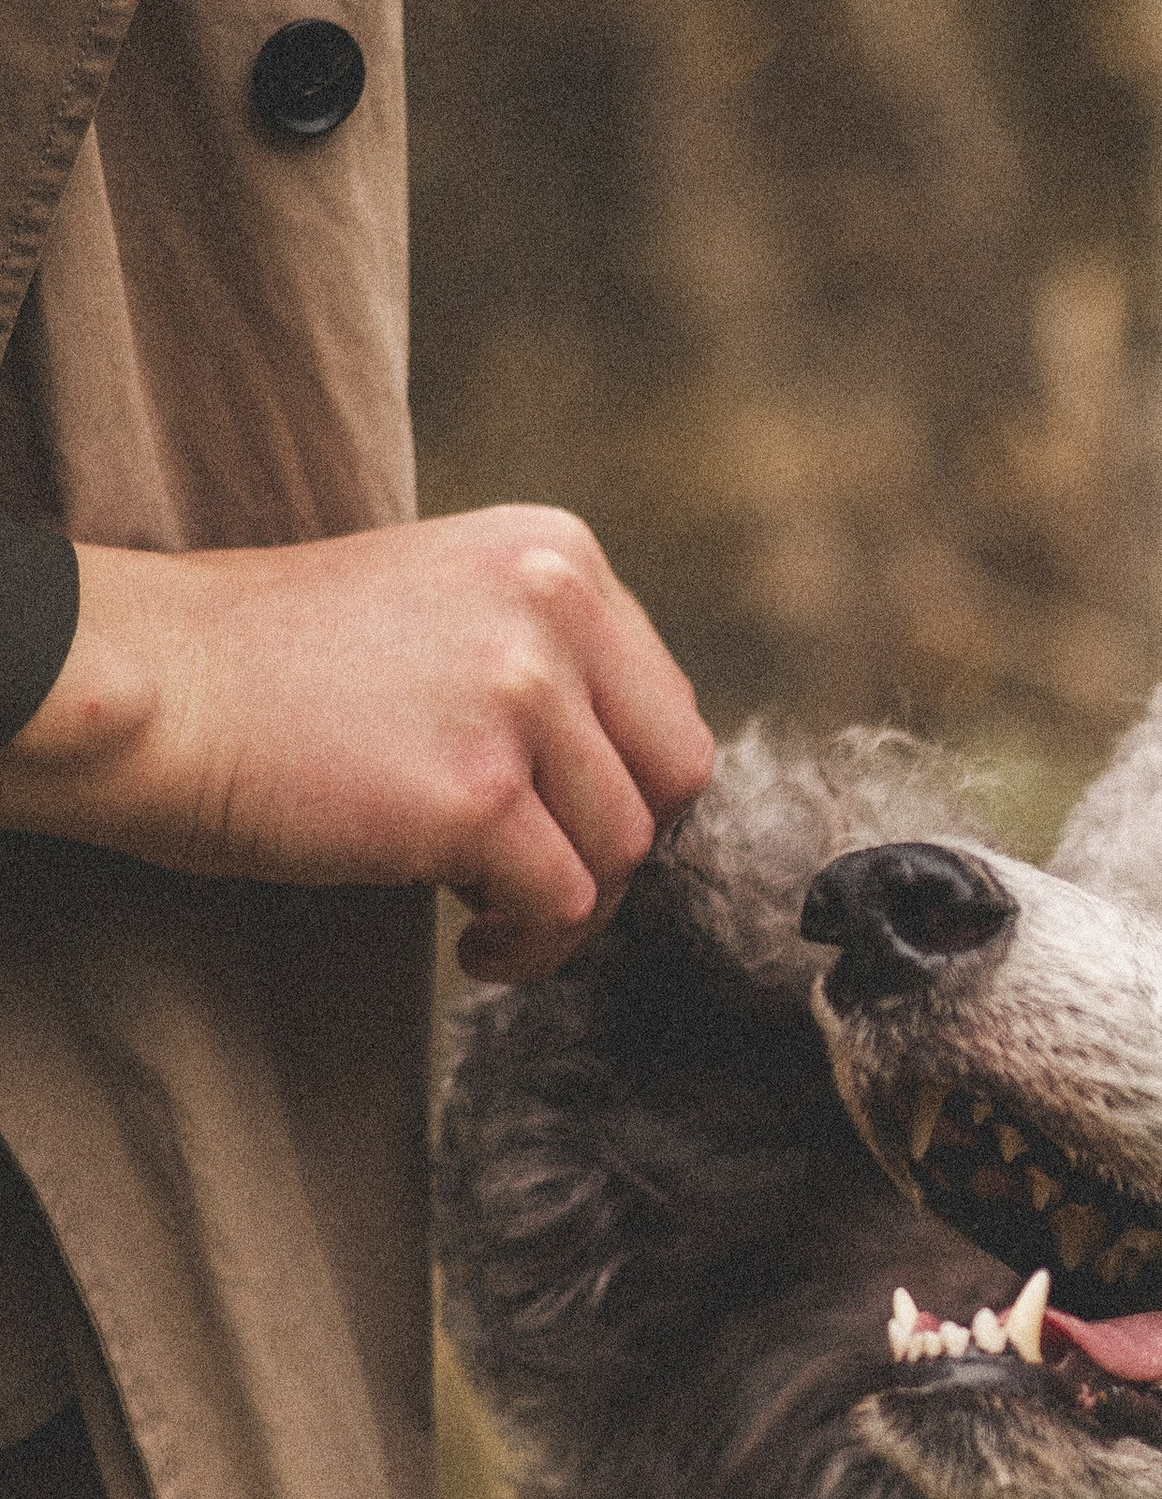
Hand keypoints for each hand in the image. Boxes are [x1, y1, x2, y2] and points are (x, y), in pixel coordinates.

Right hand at [0, 508, 715, 980]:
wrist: (150, 685)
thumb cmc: (272, 668)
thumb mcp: (441, 608)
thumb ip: (546, 661)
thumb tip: (628, 780)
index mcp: (557, 552)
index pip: (665, 701)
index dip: (624, 788)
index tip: (563, 829)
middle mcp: (555, 606)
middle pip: (673, 776)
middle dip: (618, 852)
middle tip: (540, 888)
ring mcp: (519, 696)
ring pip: (623, 851)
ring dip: (565, 908)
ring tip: (484, 916)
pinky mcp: (476, 792)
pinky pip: (560, 906)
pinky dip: (525, 946)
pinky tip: (466, 946)